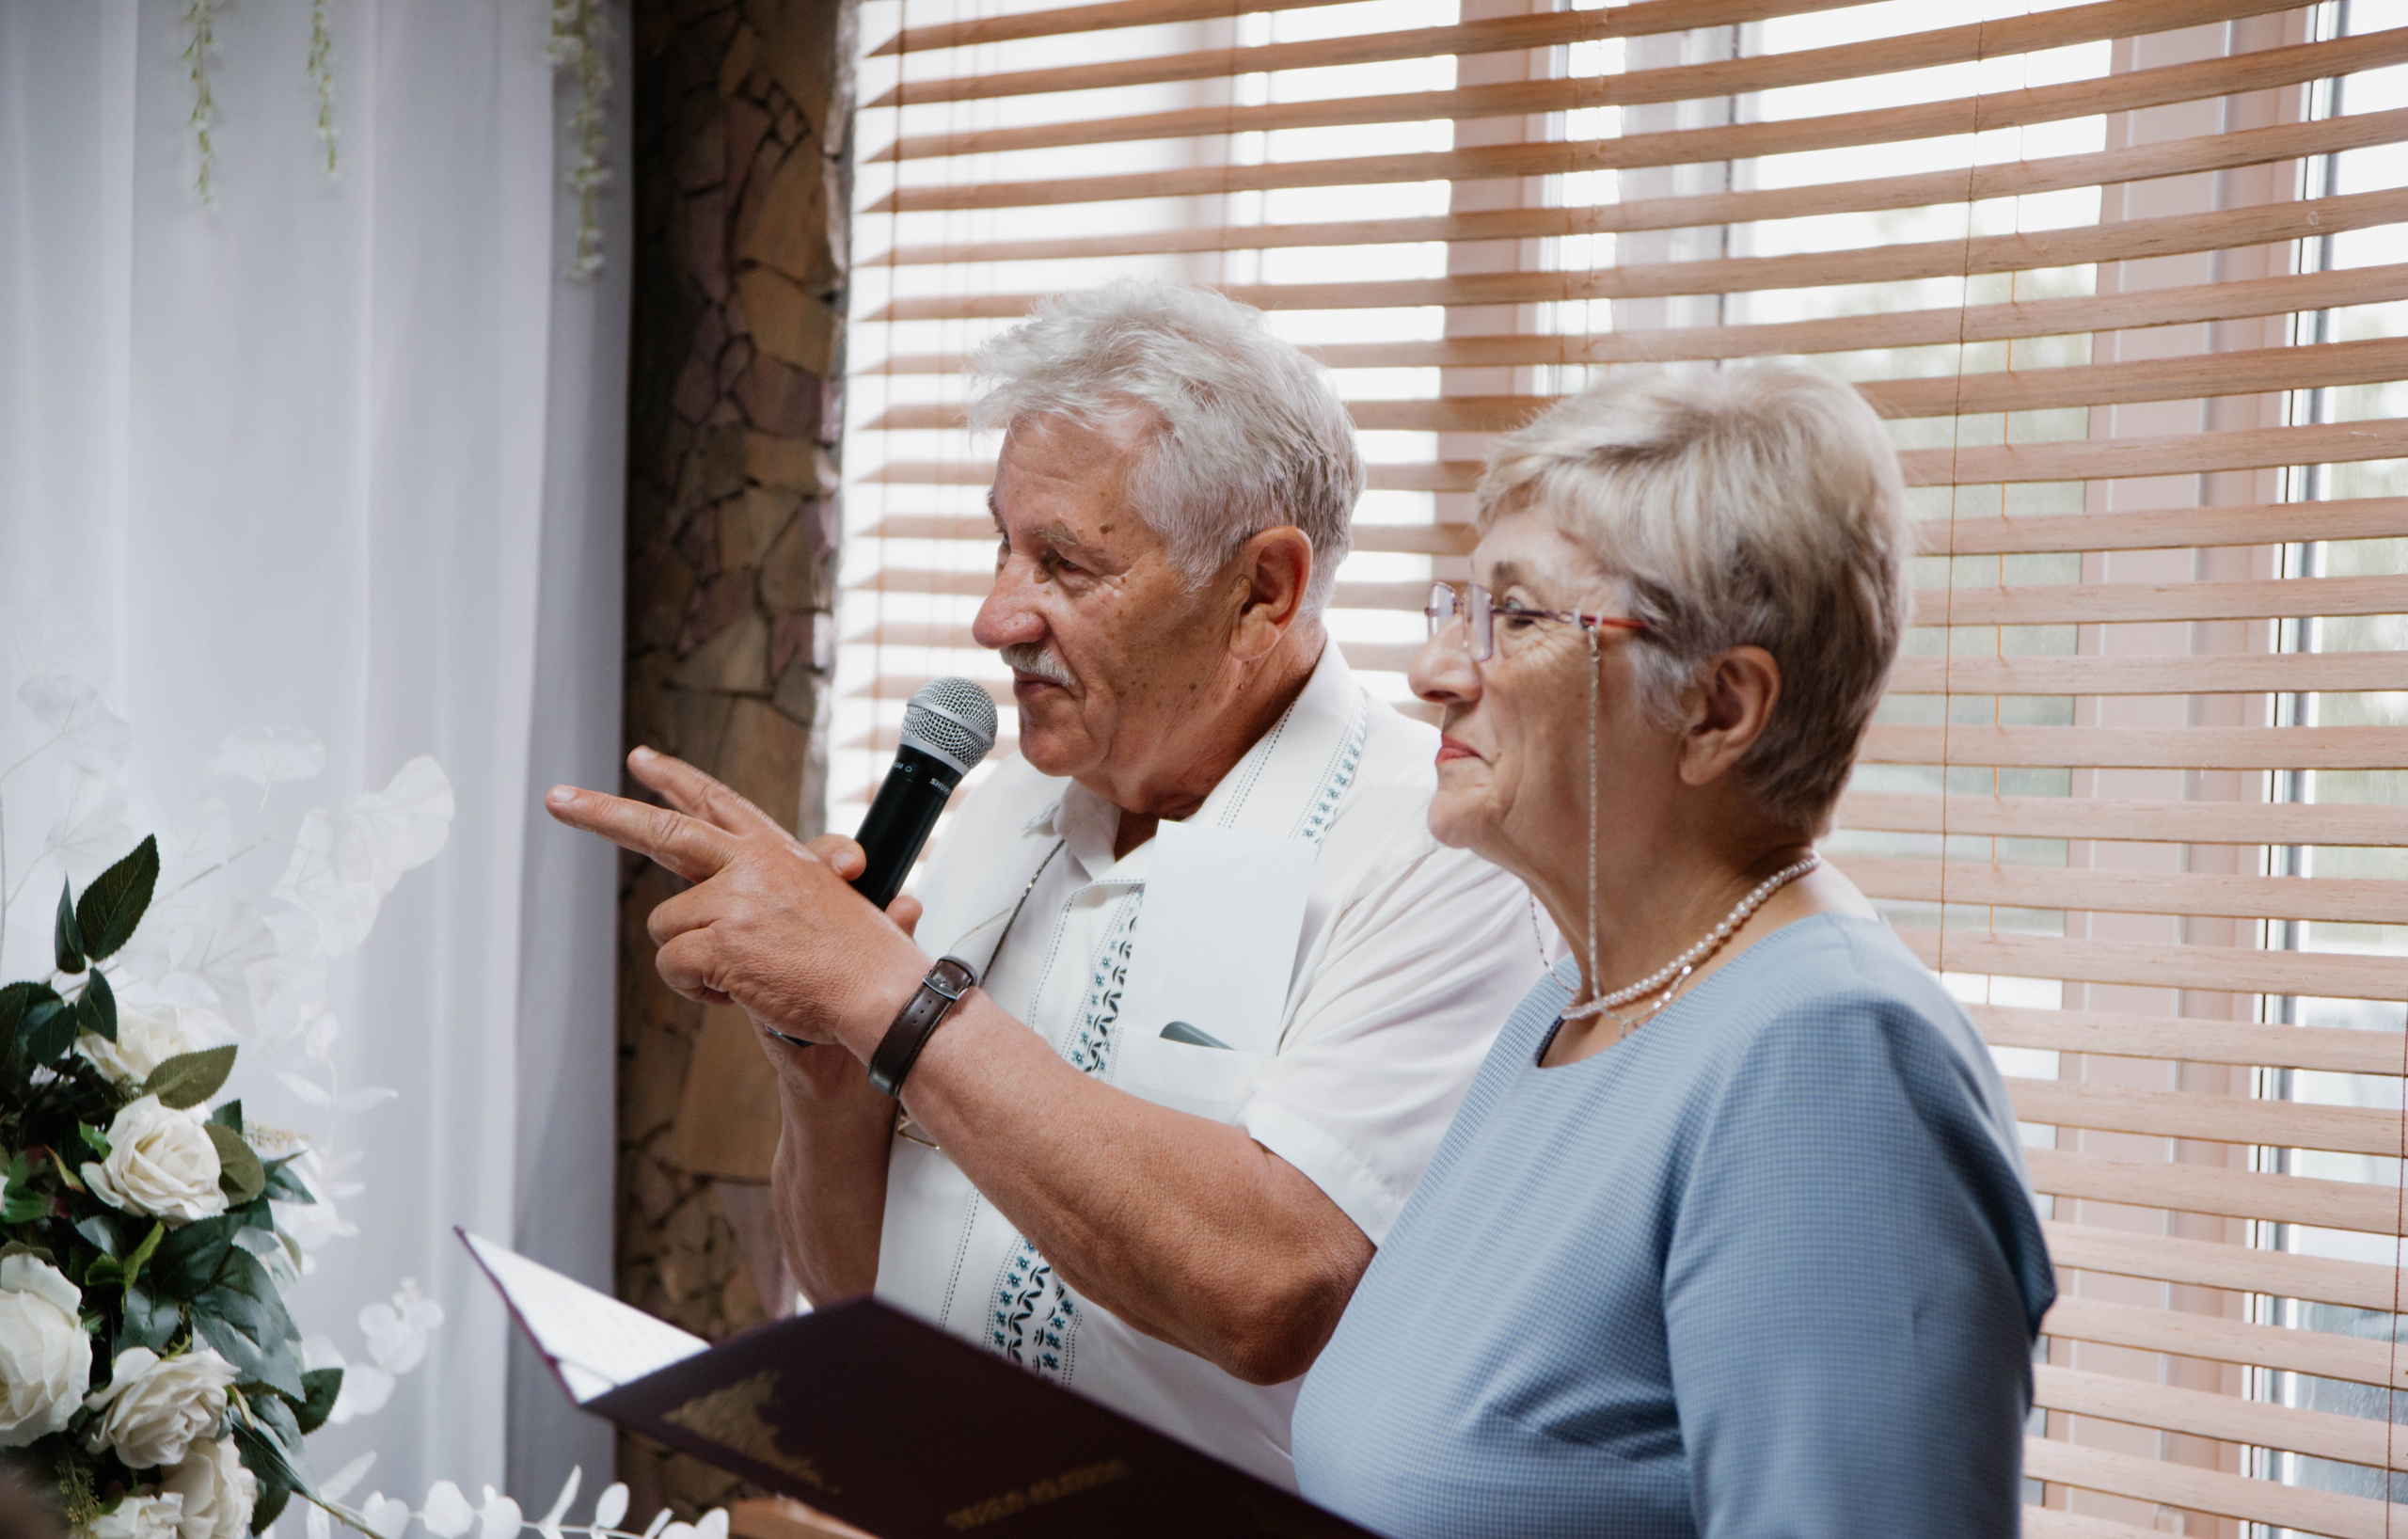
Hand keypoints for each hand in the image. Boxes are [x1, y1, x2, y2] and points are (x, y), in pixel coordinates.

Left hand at [544, 747, 926, 1058]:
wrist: (883, 992)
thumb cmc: (866, 957)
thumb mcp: (842, 897)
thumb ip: (806, 878)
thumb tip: (817, 867)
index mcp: (778, 851)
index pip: (718, 804)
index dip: (676, 781)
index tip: (642, 761)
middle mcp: (752, 865)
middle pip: (664, 833)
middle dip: (603, 814)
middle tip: (558, 799)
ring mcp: (735, 899)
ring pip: (666, 927)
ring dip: (693, 960)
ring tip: (748, 973)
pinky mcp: (721, 940)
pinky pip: (675, 967)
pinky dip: (701, 989)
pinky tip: (745, 991)